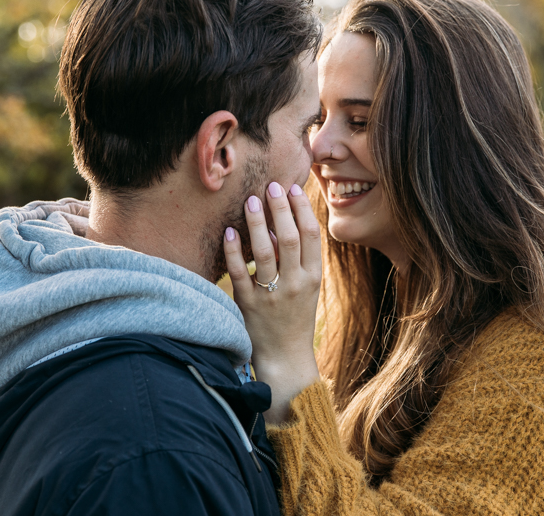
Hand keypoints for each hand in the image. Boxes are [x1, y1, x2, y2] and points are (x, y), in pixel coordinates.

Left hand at [225, 181, 321, 423]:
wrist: (285, 358)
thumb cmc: (295, 317)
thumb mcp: (306, 288)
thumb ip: (298, 259)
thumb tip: (283, 223)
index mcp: (313, 278)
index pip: (311, 235)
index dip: (302, 209)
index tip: (292, 188)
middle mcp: (295, 284)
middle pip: (291, 238)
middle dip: (281, 209)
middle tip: (271, 186)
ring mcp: (272, 295)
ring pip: (265, 252)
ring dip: (258, 223)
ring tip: (250, 200)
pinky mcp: (249, 305)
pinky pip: (240, 273)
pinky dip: (234, 250)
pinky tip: (229, 231)